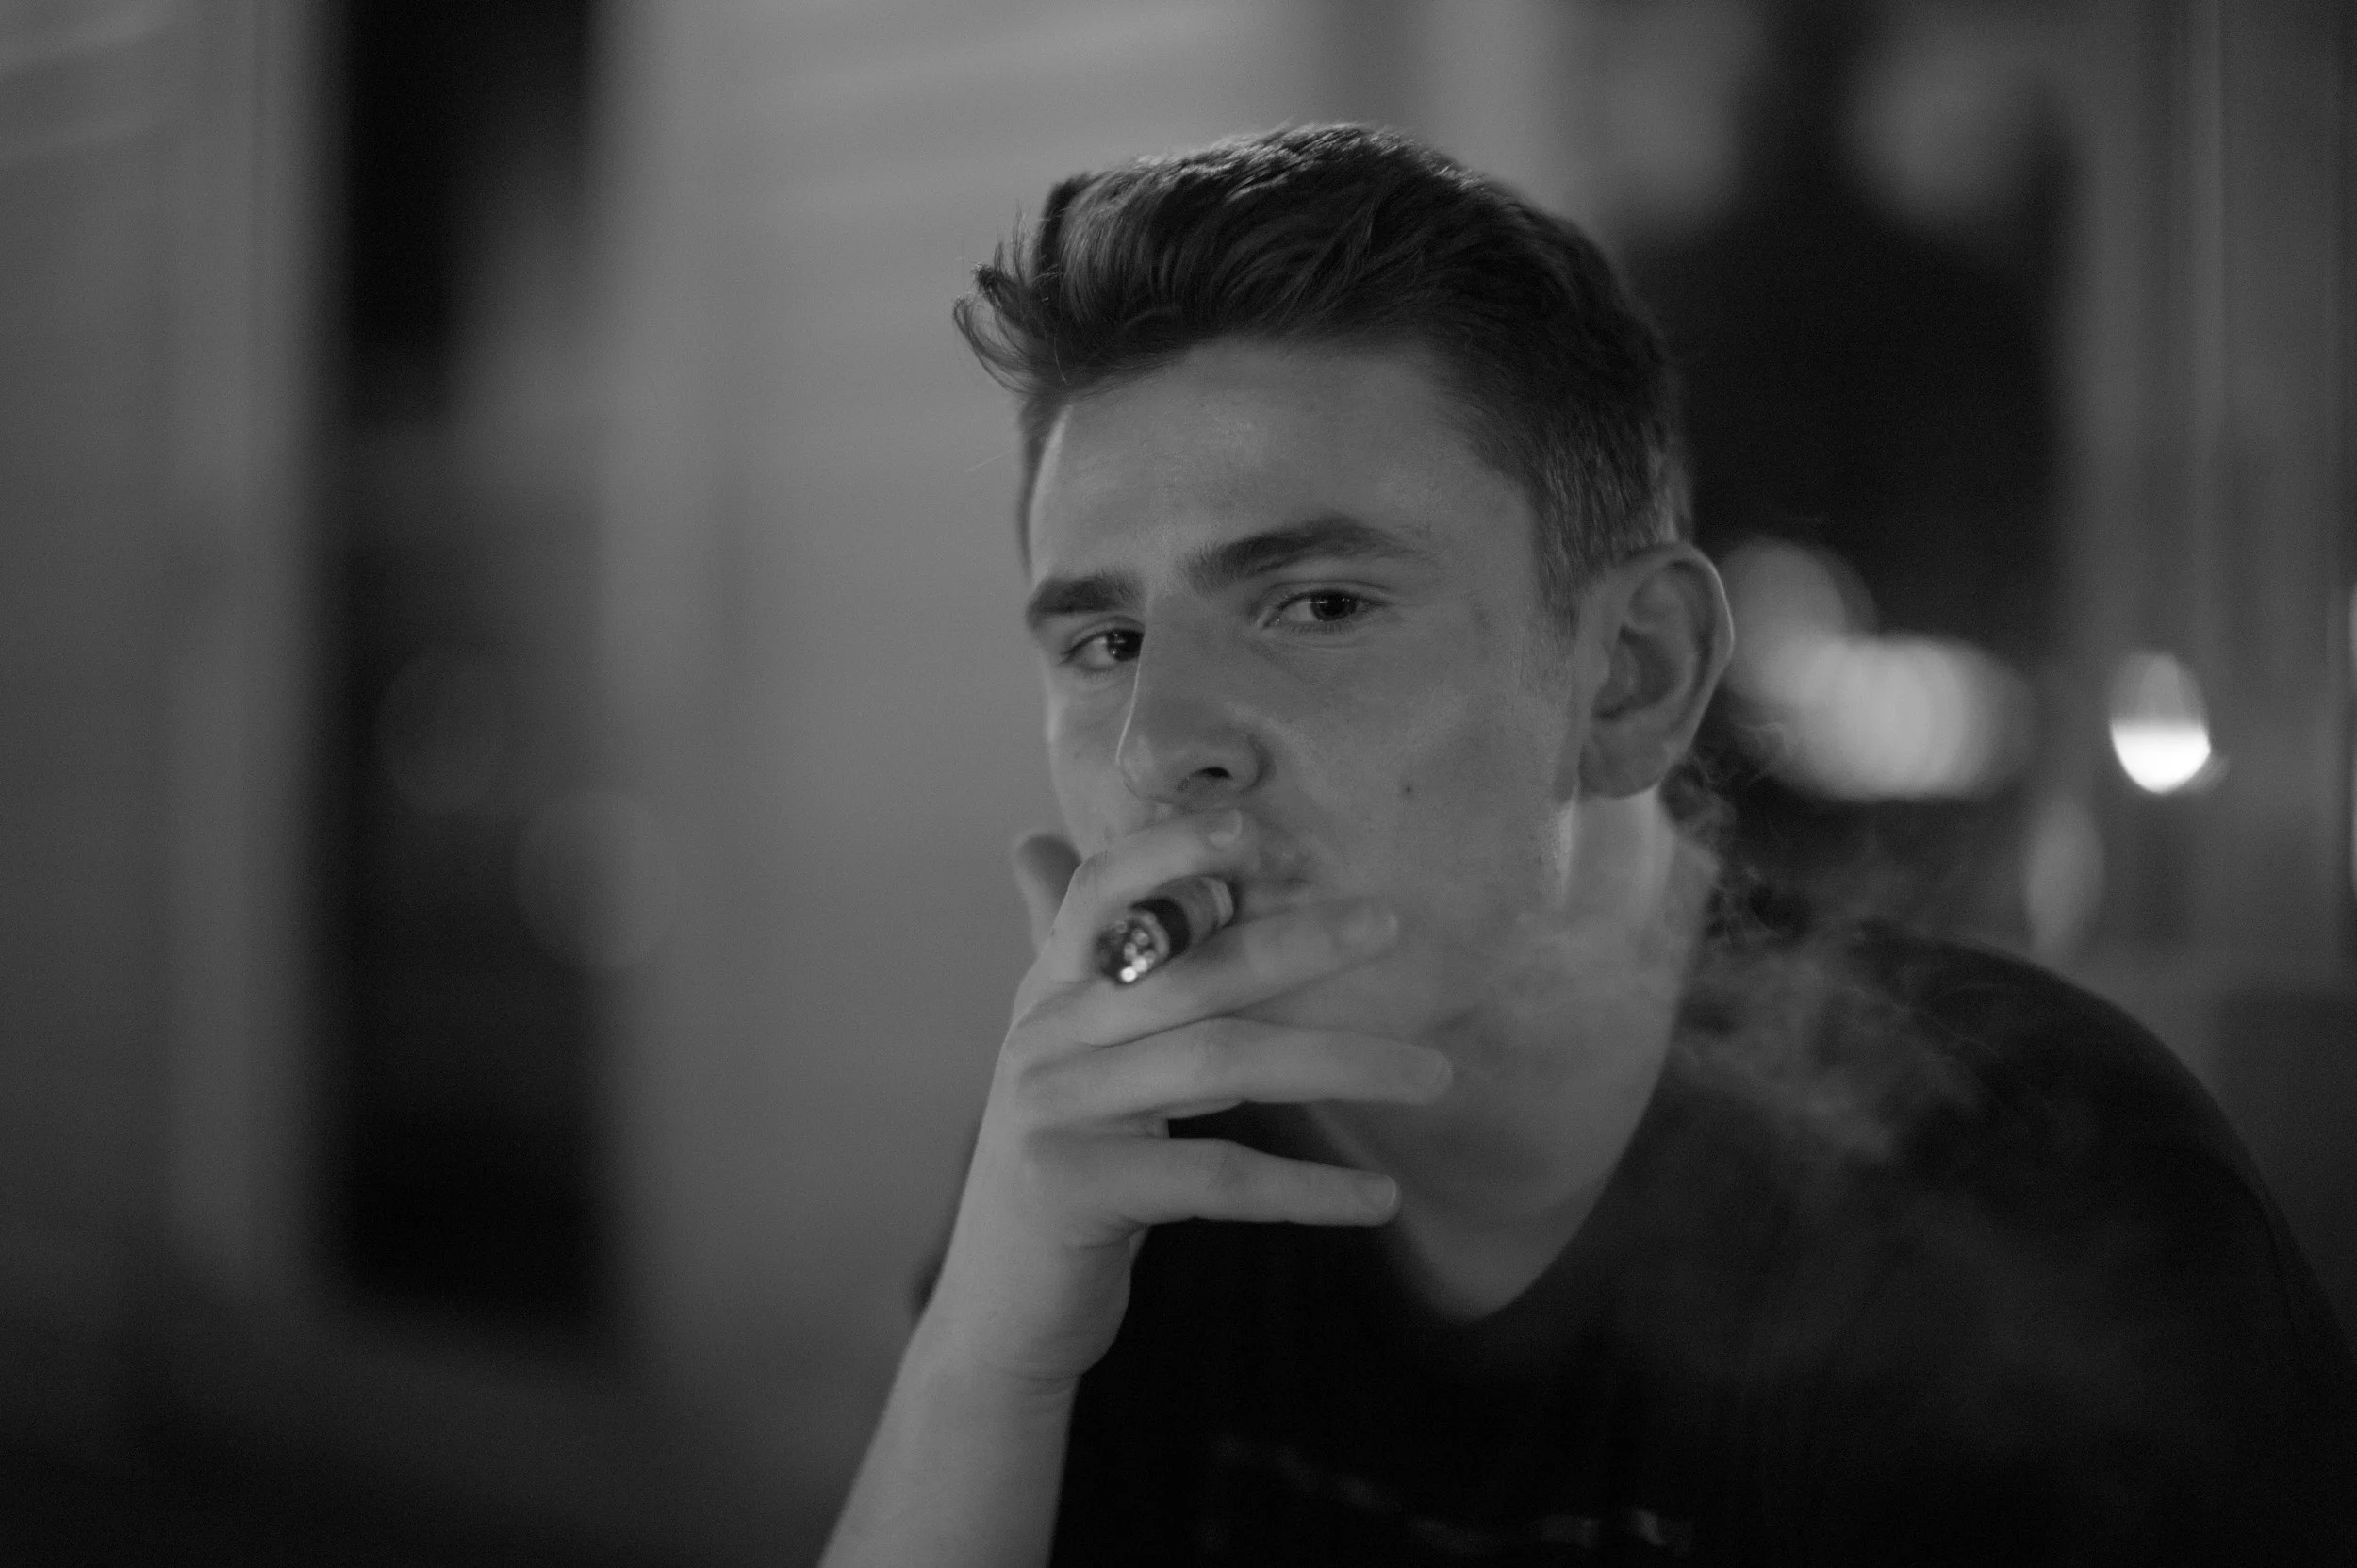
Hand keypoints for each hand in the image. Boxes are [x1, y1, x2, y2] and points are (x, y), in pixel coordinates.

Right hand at [920, 809, 1452, 1390]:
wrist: (999, 1307)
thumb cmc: (1060, 1163)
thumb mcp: (1060, 1050)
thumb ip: (1067, 951)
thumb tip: (1032, 840)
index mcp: (1051, 989)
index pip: (1104, 890)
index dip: (1175, 851)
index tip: (1260, 829)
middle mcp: (1045, 1035)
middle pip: (1191, 972)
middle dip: (1297, 943)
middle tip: (1391, 924)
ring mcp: (1054, 1111)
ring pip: (1220, 1064)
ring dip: (1341, 1063)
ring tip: (1434, 1076)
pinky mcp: (1076, 1191)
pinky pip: (1216, 1176)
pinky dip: (1307, 1187)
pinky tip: (1379, 1198)